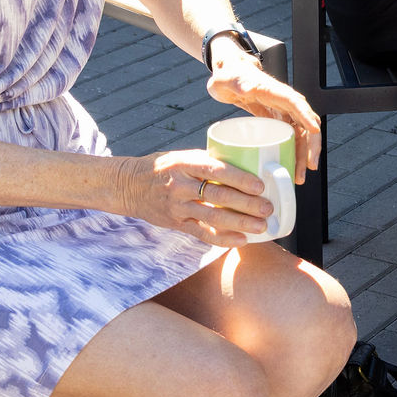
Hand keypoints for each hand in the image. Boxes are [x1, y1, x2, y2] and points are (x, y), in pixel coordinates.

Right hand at [122, 149, 272, 244]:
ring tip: (261, 226)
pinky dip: (222, 239)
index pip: (216, 170)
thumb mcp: (182, 156)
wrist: (129, 185)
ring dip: (239, 223)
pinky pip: (201, 233)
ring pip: (212, 217)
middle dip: (246, 204)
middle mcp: (180, 185)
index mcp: (185, 163)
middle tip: (267, 208)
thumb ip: (208, 162)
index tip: (260, 185)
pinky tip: (241, 240)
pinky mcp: (176, 223)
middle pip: (218, 195)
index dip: (239, 178)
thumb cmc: (163, 167)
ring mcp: (177, 206)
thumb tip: (245, 165)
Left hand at [207, 46, 322, 183]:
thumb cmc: (229, 76)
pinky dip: (294, 154)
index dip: (307, 117)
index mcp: (273, 91)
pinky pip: (292, 138)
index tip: (315, 132)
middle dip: (311, 146)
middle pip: (305, 123)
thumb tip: (246, 88)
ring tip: (299, 176)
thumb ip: (233, 82)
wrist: (230, 75)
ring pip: (301, 135)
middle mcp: (283, 101)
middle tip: (308, 167)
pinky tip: (290, 168)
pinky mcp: (278, 120)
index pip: (296, 103)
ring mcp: (282, 111)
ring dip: (303, 155)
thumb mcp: (225, 79)